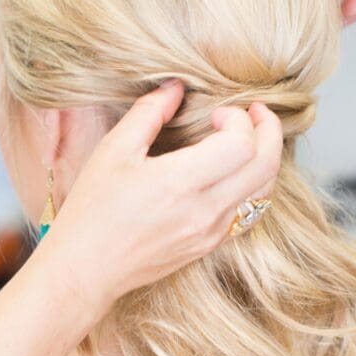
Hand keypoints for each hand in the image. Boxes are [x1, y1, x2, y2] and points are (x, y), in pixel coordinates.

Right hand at [46, 80, 281, 310]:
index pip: (242, 145)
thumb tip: (176, 87)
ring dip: (267, 158)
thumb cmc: (93, 210)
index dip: (239, 119)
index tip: (217, 112)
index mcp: (181, 183)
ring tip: (252, 138)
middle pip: (266, 166)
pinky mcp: (209, 245)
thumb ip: (149, 113)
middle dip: (268, 131)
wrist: (87, 268)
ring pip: (265, 191)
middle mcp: (205, 211)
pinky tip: (238, 172)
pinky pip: (250, 213)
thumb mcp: (113, 150)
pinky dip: (255, 186)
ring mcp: (211, 232)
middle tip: (255, 112)